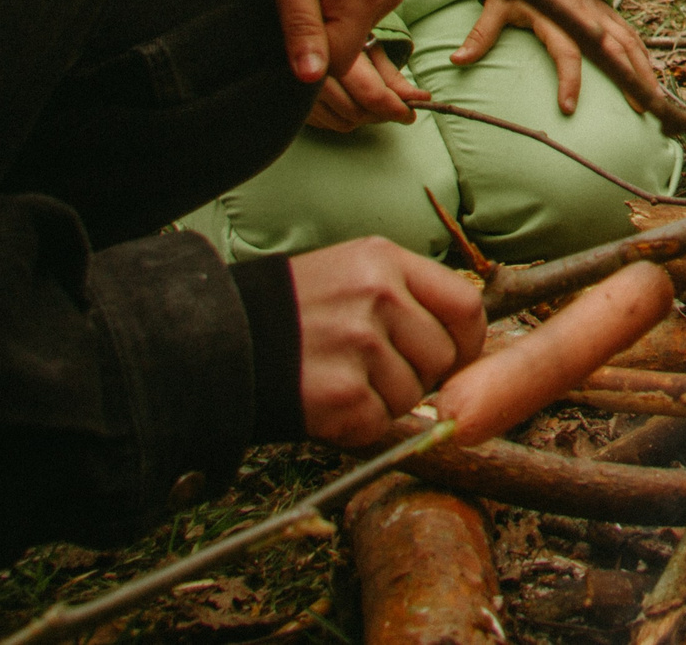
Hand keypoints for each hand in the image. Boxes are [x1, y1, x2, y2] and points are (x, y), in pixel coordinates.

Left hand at [259, 0, 411, 86]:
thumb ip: (300, 24)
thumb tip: (310, 78)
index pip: (340, 59)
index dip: (308, 53)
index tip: (285, 27)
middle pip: (351, 44)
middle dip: (320, 31)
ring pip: (359, 28)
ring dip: (332, 16)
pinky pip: (369, 9)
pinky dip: (346, 3)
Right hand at [290, 238, 485, 444]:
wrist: (219, 340)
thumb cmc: (294, 312)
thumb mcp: (352, 273)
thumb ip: (408, 297)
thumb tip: (465, 344)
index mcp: (384, 261)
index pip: (466, 307)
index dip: (465, 341)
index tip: (451, 355)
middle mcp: (376, 297)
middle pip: (442, 357)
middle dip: (419, 375)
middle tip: (373, 370)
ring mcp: (359, 345)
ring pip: (412, 395)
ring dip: (385, 400)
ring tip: (341, 379)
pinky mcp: (341, 394)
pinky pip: (380, 422)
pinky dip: (358, 423)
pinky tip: (327, 401)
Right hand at [306, 42, 430, 132]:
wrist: (302, 27)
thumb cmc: (340, 33)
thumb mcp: (368, 46)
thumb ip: (391, 74)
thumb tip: (418, 97)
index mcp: (336, 53)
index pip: (371, 94)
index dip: (395, 107)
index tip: (410, 113)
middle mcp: (314, 75)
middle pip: (356, 113)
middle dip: (382, 114)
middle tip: (399, 108)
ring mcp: (300, 91)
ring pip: (342, 123)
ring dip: (365, 118)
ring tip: (377, 104)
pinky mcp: (294, 103)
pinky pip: (325, 124)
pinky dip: (344, 119)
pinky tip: (354, 104)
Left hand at [452, 0, 659, 117]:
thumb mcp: (497, 5)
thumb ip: (481, 34)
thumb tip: (456, 61)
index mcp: (558, 17)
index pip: (567, 52)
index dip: (568, 80)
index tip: (568, 108)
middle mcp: (586, 17)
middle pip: (613, 50)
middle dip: (627, 79)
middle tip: (639, 109)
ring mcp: (602, 14)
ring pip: (630, 44)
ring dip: (644, 71)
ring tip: (654, 101)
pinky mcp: (610, 14)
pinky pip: (633, 37)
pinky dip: (645, 57)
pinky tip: (652, 78)